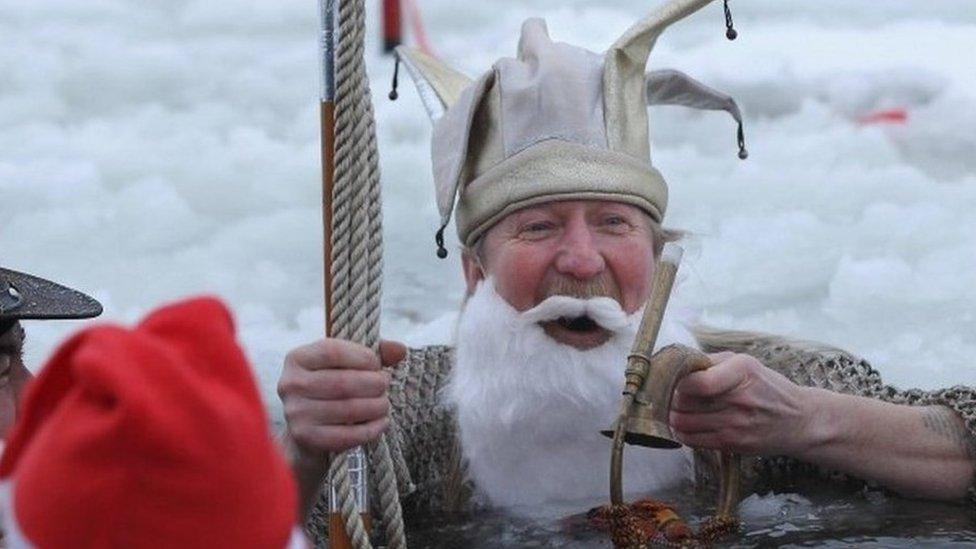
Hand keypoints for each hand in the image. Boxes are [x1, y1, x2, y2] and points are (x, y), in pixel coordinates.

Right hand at [278, 338, 405, 457]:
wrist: (308, 428)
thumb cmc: (332, 387)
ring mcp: (296, 413)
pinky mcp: (306, 438)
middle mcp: (290, 384)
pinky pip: (348, 435)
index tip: (376, 364)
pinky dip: (372, 429)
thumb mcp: (347, 364)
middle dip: (374, 383)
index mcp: (297, 358)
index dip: (362, 357)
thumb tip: (399, 349)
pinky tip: (381, 422)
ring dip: (376, 406)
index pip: (332, 351)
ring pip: (348, 409)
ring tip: (384, 403)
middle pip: (343, 382)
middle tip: (385, 385)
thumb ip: (374, 352)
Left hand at [668, 352, 813, 455]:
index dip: (678, 381)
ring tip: (676, 408)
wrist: (799, 421)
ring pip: (683, 422)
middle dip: (671, 397)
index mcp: (742, 372)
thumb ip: (712, 361)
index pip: (698, 382)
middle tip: (671, 394)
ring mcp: (735, 425)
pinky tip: (684, 424)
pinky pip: (692, 440)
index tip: (675, 379)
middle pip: (684, 402)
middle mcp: (739, 399)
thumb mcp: (746, 363)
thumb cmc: (768, 388)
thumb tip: (679, 364)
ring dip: (672, 415)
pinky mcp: (732, 444)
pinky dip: (681, 432)